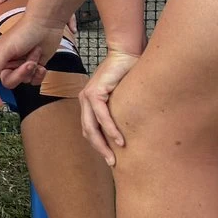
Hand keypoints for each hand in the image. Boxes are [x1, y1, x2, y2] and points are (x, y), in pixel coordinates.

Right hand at [0, 7, 70, 110]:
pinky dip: (40, 74)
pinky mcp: (33, 68)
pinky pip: (34, 81)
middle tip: (30, 63)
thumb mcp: (6, 49)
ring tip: (36, 55)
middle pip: (8, 82)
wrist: (46, 24)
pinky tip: (43, 64)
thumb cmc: (23, 32)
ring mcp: (19, 66)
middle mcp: (5, 64)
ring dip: (32, 70)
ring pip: (22, 82)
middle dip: (21, 73)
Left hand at [76, 48, 138, 164]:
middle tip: (111, 163)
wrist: (126, 54)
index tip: (110, 158)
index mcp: (89, 104)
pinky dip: (110, 129)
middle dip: (99, 149)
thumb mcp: (122, 97)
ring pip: (92, 127)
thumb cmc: (128, 74)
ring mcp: (87, 96)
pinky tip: (119, 140)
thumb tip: (133, 128)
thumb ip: (121, 110)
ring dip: (103, 144)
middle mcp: (85, 101)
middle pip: (88, 132)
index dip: (99, 144)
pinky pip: (101, 116)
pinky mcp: (94, 92)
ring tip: (114, 158)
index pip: (90, 129)